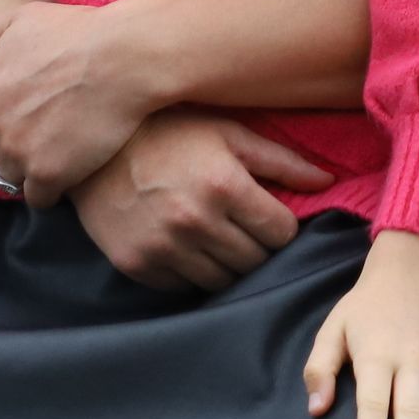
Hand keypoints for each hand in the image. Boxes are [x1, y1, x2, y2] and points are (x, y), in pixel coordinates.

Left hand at [0, 0, 165, 202]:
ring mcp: (16, 152)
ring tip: (60, 156)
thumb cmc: (78, 32)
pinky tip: (72, 171)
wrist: (125, 56)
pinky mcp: (46, 174)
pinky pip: (38, 198)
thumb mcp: (21, 19)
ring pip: (11, 180)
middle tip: (44, 141)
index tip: (17, 128)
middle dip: (9, 153)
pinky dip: (52, 189)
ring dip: (30, 173)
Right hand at [68, 108, 312, 290]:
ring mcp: (164, 247)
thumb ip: (281, 160)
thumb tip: (328, 181)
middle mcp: (196, 221)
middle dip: (259, 247)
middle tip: (246, 229)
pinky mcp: (137, 264)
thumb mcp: (228, 133)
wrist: (90, 144)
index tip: (270, 216)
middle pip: (256, 261)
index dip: (281, 226)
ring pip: (224, 281)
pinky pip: (185, 287)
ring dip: (229, 265)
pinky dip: (193, 273)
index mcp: (225, 185)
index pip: (281, 233)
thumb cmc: (169, 131)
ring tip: (219, 239)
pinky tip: (188, 247)